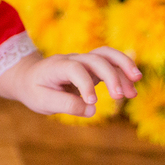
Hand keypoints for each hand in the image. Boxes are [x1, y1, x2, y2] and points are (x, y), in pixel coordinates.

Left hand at [13, 47, 140, 117]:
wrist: (28, 77)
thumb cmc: (34, 90)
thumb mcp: (42, 101)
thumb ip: (66, 104)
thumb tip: (91, 109)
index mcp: (56, 66)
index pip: (75, 69)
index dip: (85, 84)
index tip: (92, 102)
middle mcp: (72, 59)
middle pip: (95, 58)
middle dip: (111, 75)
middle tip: (121, 97)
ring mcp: (83, 61)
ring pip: (106, 55)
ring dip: (123, 67)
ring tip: (135, 87)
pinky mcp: (91, 67)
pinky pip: (110, 63)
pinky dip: (123, 71)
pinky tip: (132, 87)